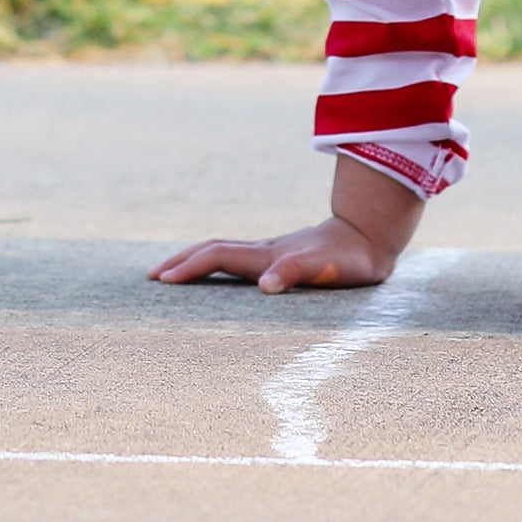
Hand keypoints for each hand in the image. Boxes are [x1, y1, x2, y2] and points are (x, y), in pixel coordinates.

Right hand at [150, 157, 427, 292]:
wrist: (369, 235)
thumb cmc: (350, 260)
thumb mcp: (328, 270)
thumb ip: (296, 273)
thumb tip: (263, 287)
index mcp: (268, 256)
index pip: (219, 257)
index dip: (190, 267)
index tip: (163, 279)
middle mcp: (264, 251)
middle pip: (212, 249)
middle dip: (181, 262)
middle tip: (151, 277)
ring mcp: (269, 251)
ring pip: (221, 251)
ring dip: (193, 260)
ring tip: (170, 273)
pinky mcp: (278, 256)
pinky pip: (236, 258)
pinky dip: (213, 264)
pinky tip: (213, 273)